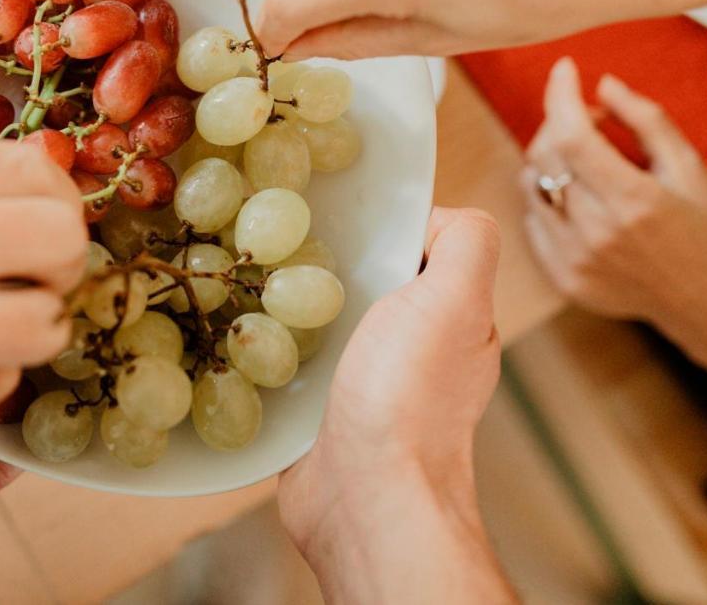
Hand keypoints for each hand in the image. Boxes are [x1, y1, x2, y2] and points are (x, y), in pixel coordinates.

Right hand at [279, 208, 514, 602]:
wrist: (365, 497)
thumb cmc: (410, 397)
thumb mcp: (456, 298)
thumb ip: (465, 243)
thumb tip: (433, 216)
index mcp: (452, 318)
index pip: (419, 246)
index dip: (383, 225)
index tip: (336, 209)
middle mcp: (412, 349)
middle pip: (364, 281)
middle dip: (325, 261)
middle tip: (278, 243)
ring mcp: (363, 383)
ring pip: (321, 321)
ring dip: (288, 306)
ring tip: (249, 279)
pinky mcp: (317, 412)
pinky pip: (289, 364)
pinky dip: (268, 350)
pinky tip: (241, 333)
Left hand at [523, 58, 706, 392]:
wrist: (705, 300)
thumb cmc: (701, 229)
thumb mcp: (687, 167)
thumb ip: (645, 120)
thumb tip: (602, 84)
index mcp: (634, 200)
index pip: (573, 136)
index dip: (560, 96)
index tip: (563, 70)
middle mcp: (598, 231)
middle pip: (546, 155)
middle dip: (559, 122)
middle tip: (587, 118)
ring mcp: (575, 258)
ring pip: (531, 184)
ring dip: (548, 158)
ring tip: (583, 158)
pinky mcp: (561, 276)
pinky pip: (532, 219)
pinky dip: (546, 195)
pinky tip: (577, 196)